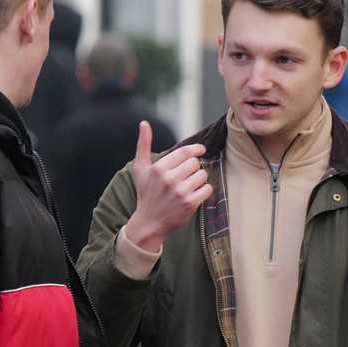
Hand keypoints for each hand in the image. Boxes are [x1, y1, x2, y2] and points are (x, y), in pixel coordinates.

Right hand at [126, 121, 213, 252]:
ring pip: (202, 175)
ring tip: (190, 185)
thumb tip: (144, 123)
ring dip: (200, 179)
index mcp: (158, 168)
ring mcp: (180, 192)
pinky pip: (207, 189)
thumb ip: (143, 144)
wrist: (149, 223)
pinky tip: (195, 194)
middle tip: (187, 175)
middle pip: (195, 163)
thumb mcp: (140, 168)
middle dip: (194, 167)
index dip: (196, 149)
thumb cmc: (146, 193)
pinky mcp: (190, 204)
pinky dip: (204, 190)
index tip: (200, 151)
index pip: (185, 152)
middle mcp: (169, 179)